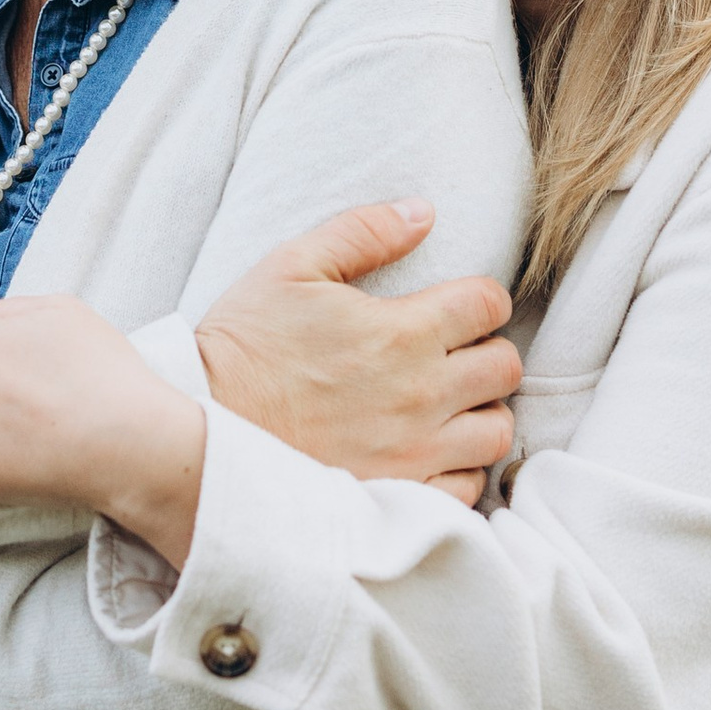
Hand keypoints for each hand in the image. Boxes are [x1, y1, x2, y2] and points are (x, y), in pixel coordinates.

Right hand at [193, 201, 523, 498]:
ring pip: (497, 431)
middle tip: (453, 355)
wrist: (204, 428)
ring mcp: (415, 453)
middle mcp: (422, 394)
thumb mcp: (292, 266)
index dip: (480, 298)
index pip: (490, 304)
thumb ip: (363, 232)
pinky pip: (467, 488)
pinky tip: (430, 452)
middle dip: (487, 352)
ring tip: (447, 405)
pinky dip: (460, 469)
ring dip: (480, 412)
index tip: (457, 307)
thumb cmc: (244, 345)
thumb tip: (423, 212)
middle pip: (506, 368)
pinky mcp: (401, 497)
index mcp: (404, 332)